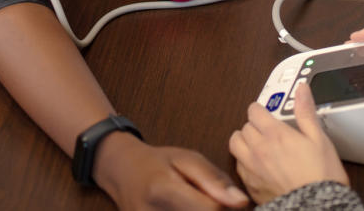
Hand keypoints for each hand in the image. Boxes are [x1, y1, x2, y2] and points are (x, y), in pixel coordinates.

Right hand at [96, 132, 249, 209]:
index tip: (231, 201)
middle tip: (212, 202)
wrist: (121, 173)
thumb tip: (242, 202)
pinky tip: (189, 210)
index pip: (210, 210)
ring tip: (198, 205)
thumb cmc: (156, 163)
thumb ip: (214, 180)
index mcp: (162, 189)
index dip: (227, 208)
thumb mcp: (186, 158)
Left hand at [228, 81, 347, 204]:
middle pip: (244, 127)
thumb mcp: (319, 139)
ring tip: (256, 144)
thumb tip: (302, 90)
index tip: (266, 112)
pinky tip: (257, 165)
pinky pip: (238, 167)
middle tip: (266, 129)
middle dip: (253, 125)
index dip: (260, 109)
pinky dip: (244, 161)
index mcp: (275, 134)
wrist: (317, 207)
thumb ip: (306, 112)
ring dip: (243, 141)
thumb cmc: (321, 176)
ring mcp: (252, 168)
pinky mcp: (251, 186)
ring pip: (235, 145)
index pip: (254, 110)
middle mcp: (259, 149)